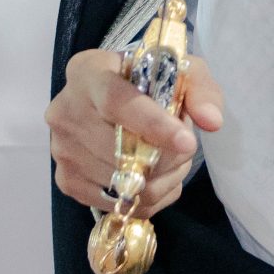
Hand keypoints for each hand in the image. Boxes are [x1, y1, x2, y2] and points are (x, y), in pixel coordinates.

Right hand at [47, 46, 224, 215]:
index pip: (117, 102)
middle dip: (167, 156)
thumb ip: (200, 89)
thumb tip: (211, 121)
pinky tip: (156, 177)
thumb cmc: (147, 80)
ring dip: (162, 178)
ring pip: (122, 182)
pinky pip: (118, 203)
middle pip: (120, 149)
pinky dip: (148, 198)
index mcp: (88, 72)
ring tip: (172, 159)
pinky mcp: (66, 180)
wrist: (113, 97)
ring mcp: (61, 149)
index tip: (187, 142)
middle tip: (187, 148)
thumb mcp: (180, 70)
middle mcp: (65, 109)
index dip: (154, 125)